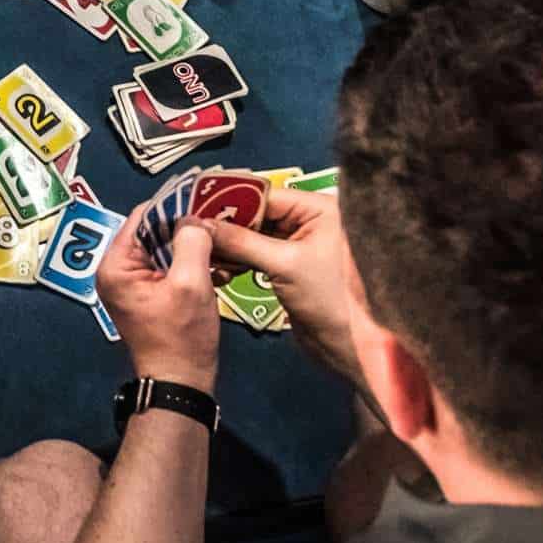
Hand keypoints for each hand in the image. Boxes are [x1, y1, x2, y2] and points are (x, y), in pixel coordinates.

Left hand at [97, 215, 220, 391]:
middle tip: (220, 222)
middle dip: (187, 228)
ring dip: (194, 247)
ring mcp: (132, 284)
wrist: (180, 383)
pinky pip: (170, 267)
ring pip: (166, 248)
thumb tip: (193, 218)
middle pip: (154, 231)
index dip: (175, 205)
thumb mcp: (191, 284)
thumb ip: (191, 242)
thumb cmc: (182, 336)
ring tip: (223, 247)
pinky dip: (192, 264)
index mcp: (116, 265)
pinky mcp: (149, 295)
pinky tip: (218, 268)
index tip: (206, 200)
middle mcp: (117, 271)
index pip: (143, 216)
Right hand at [201, 190, 358, 382]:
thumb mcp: (284, 264)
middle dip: (226, 225)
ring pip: (254, 236)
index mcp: (318, 208)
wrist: (350, 346)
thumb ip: (242, 241)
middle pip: (257, 214)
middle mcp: (309, 220)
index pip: (265, 196)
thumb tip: (199, 224)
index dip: (230, 202)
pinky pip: (257, 255)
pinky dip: (238, 260)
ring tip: (203, 255)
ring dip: (229, 246)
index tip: (196, 209)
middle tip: (192, 233)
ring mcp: (298, 244)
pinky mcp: (289, 267)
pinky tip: (218, 268)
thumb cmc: (329, 298)